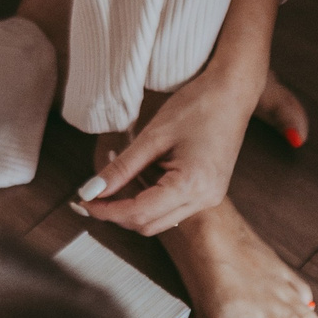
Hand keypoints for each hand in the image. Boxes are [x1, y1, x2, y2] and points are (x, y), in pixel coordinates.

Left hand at [79, 69, 296, 236]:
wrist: (233, 92)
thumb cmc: (197, 106)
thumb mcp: (153, 136)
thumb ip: (121, 168)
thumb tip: (92, 191)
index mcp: (191, 186)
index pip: (138, 213)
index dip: (107, 211)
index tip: (84, 201)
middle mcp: (204, 199)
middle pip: (148, 224)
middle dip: (118, 212)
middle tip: (94, 192)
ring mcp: (210, 198)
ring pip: (159, 219)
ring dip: (134, 205)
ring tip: (121, 174)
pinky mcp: (209, 191)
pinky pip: (172, 207)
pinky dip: (151, 197)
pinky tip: (142, 172)